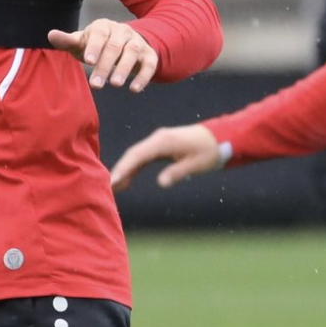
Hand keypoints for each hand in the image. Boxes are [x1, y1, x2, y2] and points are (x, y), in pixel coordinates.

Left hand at [47, 19, 157, 92]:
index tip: (88, 61)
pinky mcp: (149, 55)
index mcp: (103, 26)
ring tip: (114, 84)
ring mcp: (137, 42)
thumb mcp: (81, 42)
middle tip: (95, 85)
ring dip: (124, 69)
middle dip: (105, 66)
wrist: (124, 43)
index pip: (99, 34)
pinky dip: (143, 76)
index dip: (95, 47)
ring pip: (132, 52)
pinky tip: (134, 90)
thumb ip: (67, 41)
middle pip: (115, 46)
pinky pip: (149, 64)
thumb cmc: (96, 45)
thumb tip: (51, 35)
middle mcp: (122, 31)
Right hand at [108, 122, 224, 191]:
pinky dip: (133, 168)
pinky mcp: (160, 147)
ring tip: (113, 188)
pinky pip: (142, 158)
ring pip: (136, 156)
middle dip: (119, 170)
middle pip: (132, 154)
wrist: (218, 138)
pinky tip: (126, 181)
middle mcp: (157, 139)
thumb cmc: (209, 151)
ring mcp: (157, 142)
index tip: (112, 181)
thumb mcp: (196, 164)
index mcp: (163, 142)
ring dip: (124, 170)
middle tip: (107, 187)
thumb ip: (177, 172)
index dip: (124, 168)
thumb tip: (161, 183)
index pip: (138, 155)